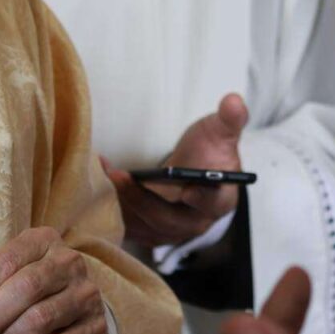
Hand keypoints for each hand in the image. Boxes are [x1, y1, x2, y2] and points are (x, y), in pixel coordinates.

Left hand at [105, 92, 249, 248]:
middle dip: (142, 199)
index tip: (188, 190)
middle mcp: (197, 222)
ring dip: (123, 203)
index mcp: (220, 199)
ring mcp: (173, 231)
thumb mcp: (220, 133)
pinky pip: (131, 228)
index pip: (213, 202)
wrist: (191, 172)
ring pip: (146, 226)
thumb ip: (229, 119)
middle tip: (120, 175)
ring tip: (104, 176)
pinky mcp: (151, 233)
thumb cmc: (208, 152)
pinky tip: (100, 185)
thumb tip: (234, 100)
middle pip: (170, 219)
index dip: (202, 198)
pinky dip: (114, 209)